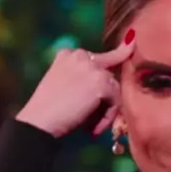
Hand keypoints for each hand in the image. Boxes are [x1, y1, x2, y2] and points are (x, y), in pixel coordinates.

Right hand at [15, 35, 135, 137]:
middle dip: (104, 99)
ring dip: (105, 111)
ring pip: (113, 89)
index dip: (118, 53)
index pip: (98, 57)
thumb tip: (108, 87)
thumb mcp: (62, 86)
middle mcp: (81, 55)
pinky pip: (115, 102)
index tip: (131, 42)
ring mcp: (91, 67)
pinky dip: (107, 118)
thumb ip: (81, 79)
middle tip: (92, 122)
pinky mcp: (100, 83)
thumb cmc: (46, 111)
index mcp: (68, 54)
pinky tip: (92, 129)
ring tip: (90, 127)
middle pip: (107, 75)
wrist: (39, 121)